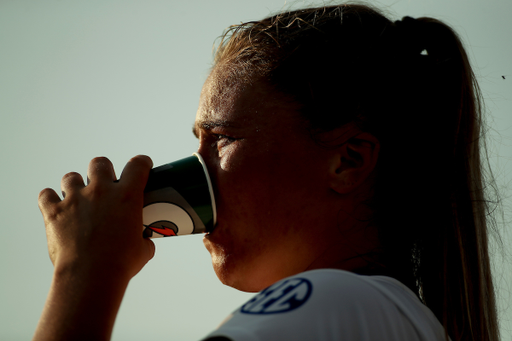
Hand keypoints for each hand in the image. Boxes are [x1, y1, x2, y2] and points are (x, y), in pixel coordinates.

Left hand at [38, 155, 154, 280]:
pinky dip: (50, 199)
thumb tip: (144, 242)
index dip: (141, 162)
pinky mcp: (55, 212)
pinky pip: (46, 195)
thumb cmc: (120, 263)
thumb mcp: (142, 250)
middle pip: (100, 163)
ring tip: (79, 197)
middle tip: (105, 185)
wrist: (91, 275)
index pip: (137, 166)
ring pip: (71, 176)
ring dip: (75, 184)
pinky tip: (56, 207)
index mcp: (127, 196)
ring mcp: (75, 200)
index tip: (142, 164)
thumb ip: (143, 240)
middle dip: (103, 171)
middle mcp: (100, 191)